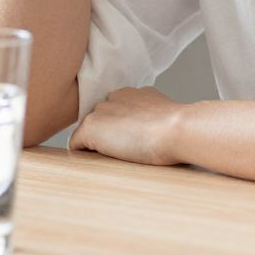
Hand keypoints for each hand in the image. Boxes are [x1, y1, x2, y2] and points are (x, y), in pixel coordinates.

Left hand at [68, 86, 186, 166]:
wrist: (175, 129)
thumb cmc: (177, 129)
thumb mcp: (164, 114)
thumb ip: (150, 115)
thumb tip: (149, 128)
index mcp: (133, 93)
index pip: (117, 110)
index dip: (121, 127)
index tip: (130, 140)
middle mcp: (114, 97)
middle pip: (102, 118)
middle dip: (108, 133)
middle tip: (122, 151)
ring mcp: (101, 111)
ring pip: (90, 130)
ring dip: (97, 143)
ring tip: (113, 158)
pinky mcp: (91, 127)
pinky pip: (76, 143)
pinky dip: (82, 153)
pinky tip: (96, 161)